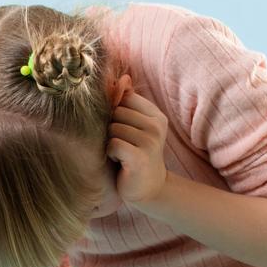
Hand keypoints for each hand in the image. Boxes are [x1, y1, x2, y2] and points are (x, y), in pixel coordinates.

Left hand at [106, 75, 169, 205]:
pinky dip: (110, 153)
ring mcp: (151, 141)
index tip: (123, 129)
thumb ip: (126, 102)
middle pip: (115, 112)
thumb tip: (122, 77)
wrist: (147, 188)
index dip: (114, 112)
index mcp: (155, 115)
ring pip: (112, 128)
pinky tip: (120, 161)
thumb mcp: (131, 126)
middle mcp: (156, 125)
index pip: (123, 97)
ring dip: (110, 142)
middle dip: (110, 128)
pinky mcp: (141, 156)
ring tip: (122, 154)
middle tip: (122, 145)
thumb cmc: (134, 154)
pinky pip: (112, 144)